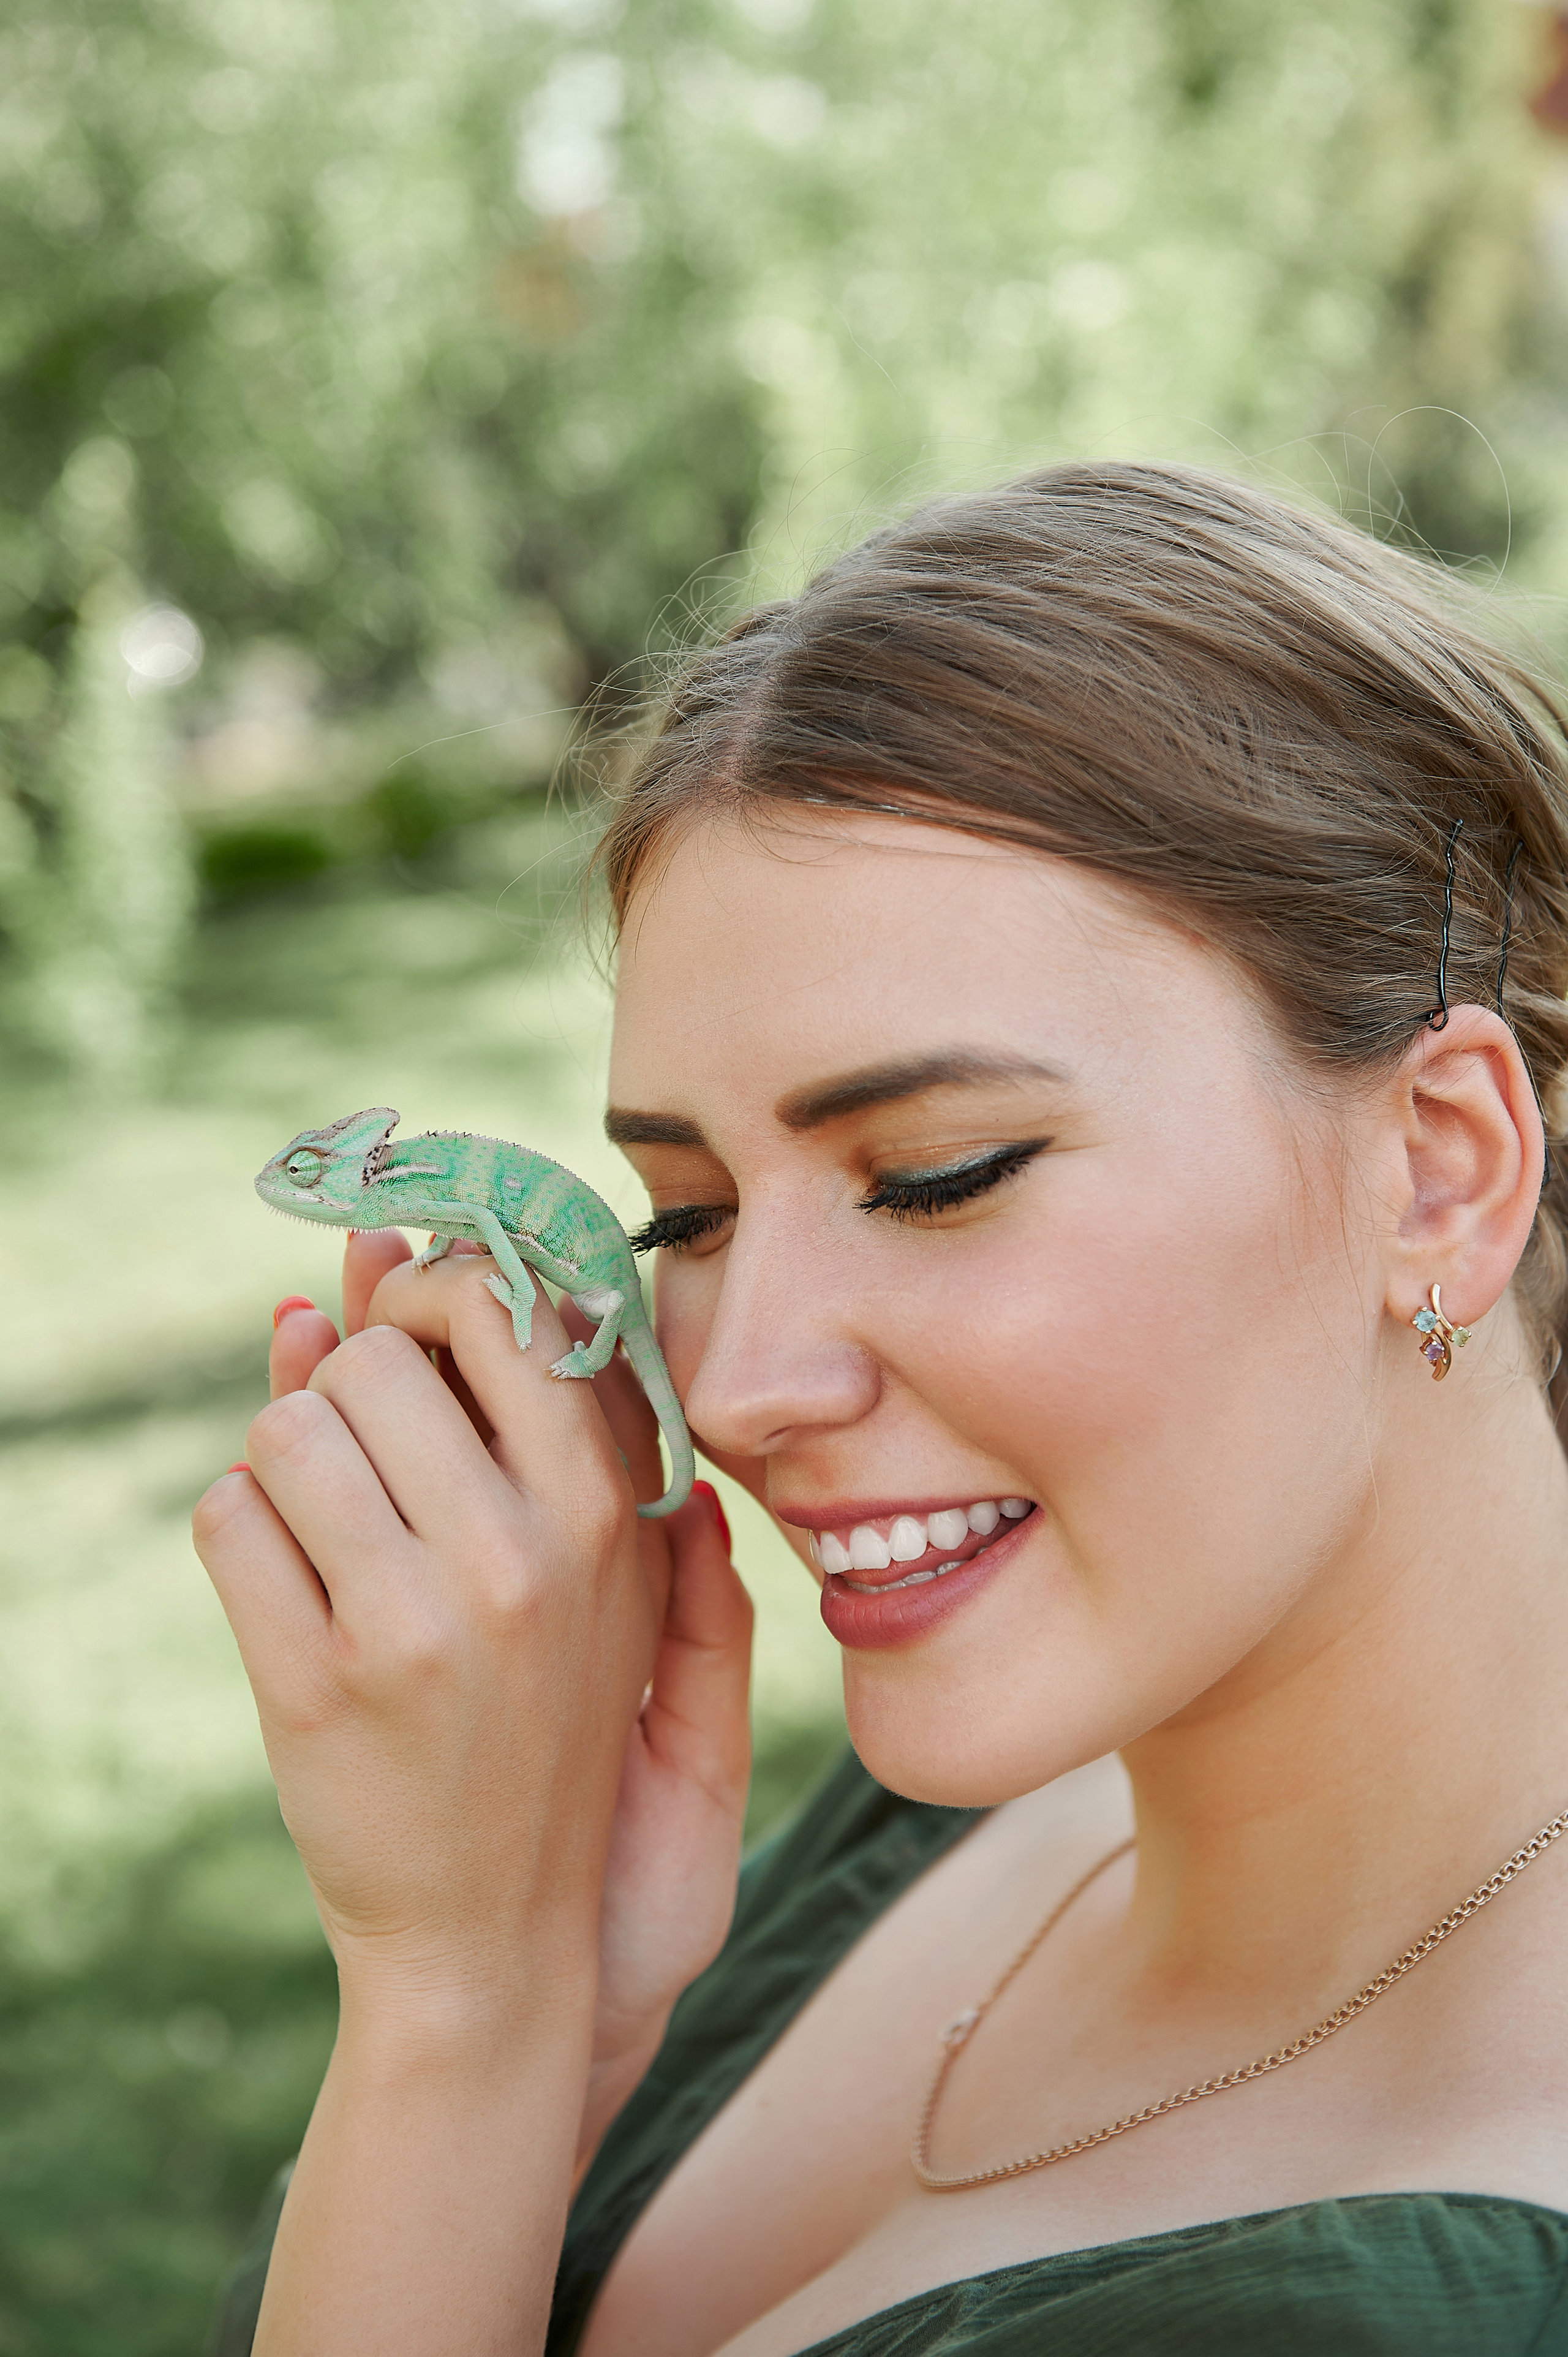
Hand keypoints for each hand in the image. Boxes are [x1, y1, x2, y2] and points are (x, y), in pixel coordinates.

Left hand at [201, 1233, 752, 2136]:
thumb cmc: (563, 1731)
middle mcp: (517, 1557)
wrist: (500, 1937)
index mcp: (604, 1517)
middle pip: (376, 1357)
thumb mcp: (618, 1583)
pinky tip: (290, 1580)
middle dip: (353, 1385)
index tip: (417, 1334)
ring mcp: (412, 1623)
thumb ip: (576, 1429)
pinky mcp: (314, 1686)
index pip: (504, 1311)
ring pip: (289, 1428)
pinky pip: (228, 1519)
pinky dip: (242, 1531)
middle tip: (371, 1447)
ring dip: (290, 1457)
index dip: (435, 1294)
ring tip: (332, 1518)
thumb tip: (442, 1279)